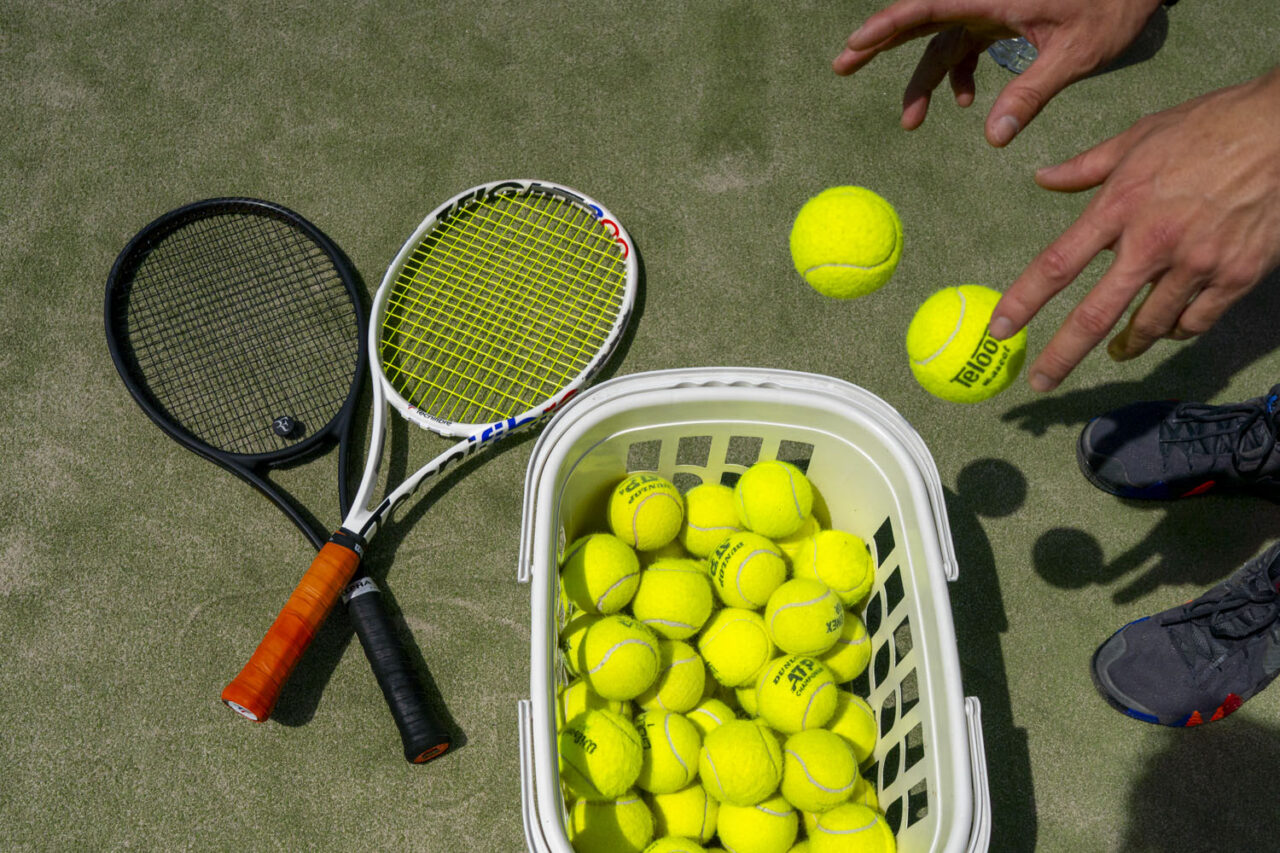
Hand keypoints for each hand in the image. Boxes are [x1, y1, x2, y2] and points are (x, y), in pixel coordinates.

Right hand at [833, 0, 1164, 145]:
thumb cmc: (1112, 5)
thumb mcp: (1075, 53)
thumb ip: (1030, 94)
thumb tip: (993, 139)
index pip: (928, 8)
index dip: (886, 25)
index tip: (855, 45)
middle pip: (919, 18)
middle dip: (879, 43)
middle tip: (842, 66)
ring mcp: (989, 7)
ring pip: (940, 41)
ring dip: (924, 81)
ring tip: (911, 123)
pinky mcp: (999, 17)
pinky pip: (964, 46)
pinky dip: (958, 74)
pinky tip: (969, 104)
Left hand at [989, 69, 1279, 390]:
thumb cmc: (1210, 125)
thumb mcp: (1139, 137)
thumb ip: (1087, 167)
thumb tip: (1043, 179)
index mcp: (1119, 206)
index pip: (1056, 264)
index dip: (1023, 302)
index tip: (1001, 329)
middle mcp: (1152, 242)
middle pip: (1095, 315)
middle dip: (1062, 355)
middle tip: (1042, 382)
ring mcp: (1196, 263)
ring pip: (1149, 326)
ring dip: (1128, 344)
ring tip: (1117, 351)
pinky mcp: (1236, 275)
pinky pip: (1196, 322)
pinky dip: (1178, 330)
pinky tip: (1171, 328)